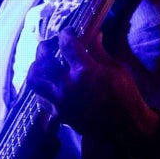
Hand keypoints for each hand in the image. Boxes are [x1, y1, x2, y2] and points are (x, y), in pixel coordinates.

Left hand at [25, 29, 159, 143]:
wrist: (126, 126)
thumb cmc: (126, 95)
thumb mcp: (117, 69)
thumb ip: (99, 51)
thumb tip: (93, 33)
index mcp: (85, 71)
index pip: (66, 44)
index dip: (65, 33)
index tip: (69, 31)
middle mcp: (67, 86)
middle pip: (43, 59)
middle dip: (45, 46)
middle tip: (51, 44)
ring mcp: (60, 102)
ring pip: (34, 79)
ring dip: (36, 67)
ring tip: (44, 63)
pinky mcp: (59, 114)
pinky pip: (41, 97)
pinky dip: (43, 87)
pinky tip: (51, 83)